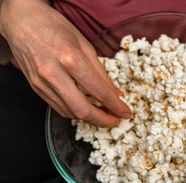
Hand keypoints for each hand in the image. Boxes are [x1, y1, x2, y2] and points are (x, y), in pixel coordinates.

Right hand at [0, 0, 129, 126]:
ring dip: (89, 118)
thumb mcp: (85, 44)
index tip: (125, 113)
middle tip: (115, 120)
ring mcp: (42, 83)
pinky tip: (85, 109)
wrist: (21, 20)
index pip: (99, 91)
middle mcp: (54, 73)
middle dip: (103, 120)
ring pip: (70, 112)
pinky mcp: (35, 88)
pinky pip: (58, 108)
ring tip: (103, 115)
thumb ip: (101, 72)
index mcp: (70, 58)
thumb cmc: (54, 26)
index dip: (115, 106)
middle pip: (83, 110)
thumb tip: (115, 94)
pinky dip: (75, 112)